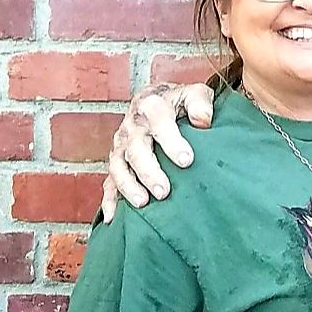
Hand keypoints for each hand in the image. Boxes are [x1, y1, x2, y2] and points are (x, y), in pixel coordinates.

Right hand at [101, 82, 213, 221]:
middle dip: (148, 171)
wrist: (154, 99)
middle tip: (164, 192)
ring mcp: (121, 145)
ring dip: (128, 186)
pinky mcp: (117, 162)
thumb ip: (200, 102)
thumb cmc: (179, 102)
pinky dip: (109, 200)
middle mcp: (132, 126)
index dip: (172, 142)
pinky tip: (112, 218)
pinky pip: (108, 182)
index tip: (187, 161)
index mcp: (151, 106)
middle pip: (135, 149)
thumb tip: (203, 121)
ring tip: (143, 204)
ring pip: (118, 166)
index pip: (160, 123)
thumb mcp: (194, 93)